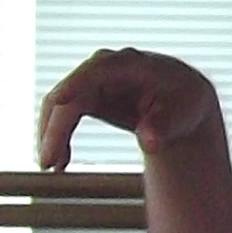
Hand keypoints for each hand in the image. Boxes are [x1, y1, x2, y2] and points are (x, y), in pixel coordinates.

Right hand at [38, 49, 223, 169]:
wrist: (181, 101)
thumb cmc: (184, 103)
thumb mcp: (182, 115)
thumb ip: (163, 127)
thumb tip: (149, 143)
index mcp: (133, 65)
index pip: (98, 70)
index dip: (76, 83)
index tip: (57, 100)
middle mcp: (107, 68)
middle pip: (72, 93)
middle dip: (56, 126)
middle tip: (48, 162)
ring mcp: (94, 80)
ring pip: (61, 104)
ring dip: (51, 134)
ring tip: (52, 167)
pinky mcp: (88, 94)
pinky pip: (65, 114)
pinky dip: (59, 136)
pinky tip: (61, 162)